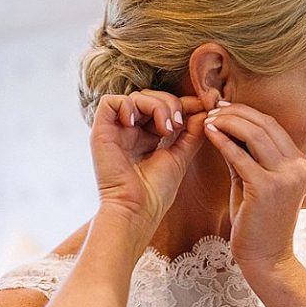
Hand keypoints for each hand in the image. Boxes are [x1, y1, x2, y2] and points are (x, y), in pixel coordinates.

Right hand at [91, 90, 206, 241]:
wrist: (137, 210)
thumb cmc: (156, 192)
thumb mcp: (181, 156)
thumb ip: (192, 132)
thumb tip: (205, 110)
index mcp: (146, 136)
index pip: (163, 106)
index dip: (182, 103)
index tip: (200, 108)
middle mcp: (130, 131)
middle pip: (151, 97)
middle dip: (170, 103)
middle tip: (178, 124)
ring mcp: (115, 130)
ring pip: (136, 96)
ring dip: (156, 105)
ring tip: (166, 129)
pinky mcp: (101, 131)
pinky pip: (110, 102)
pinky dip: (127, 106)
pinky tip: (137, 123)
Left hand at [203, 102, 305, 271]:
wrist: (267, 258)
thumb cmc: (257, 222)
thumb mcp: (254, 182)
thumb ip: (245, 155)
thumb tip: (226, 127)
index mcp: (300, 163)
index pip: (272, 125)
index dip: (246, 112)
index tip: (224, 106)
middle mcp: (298, 167)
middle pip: (265, 124)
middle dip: (236, 112)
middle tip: (213, 108)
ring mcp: (286, 177)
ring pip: (255, 134)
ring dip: (228, 122)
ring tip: (209, 118)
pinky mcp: (268, 188)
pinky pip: (241, 156)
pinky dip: (223, 140)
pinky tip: (209, 133)